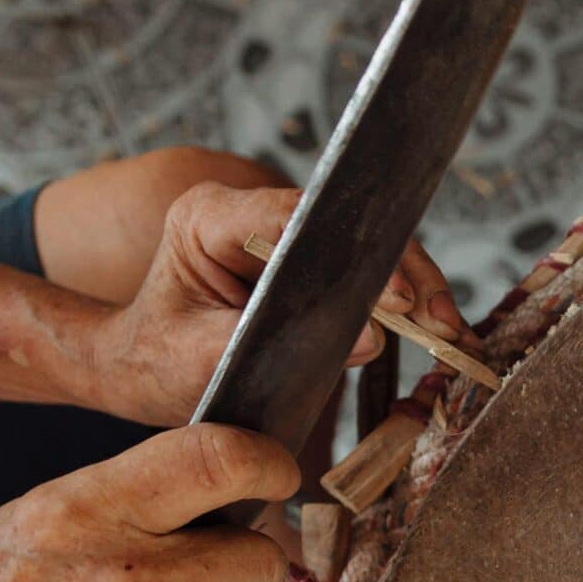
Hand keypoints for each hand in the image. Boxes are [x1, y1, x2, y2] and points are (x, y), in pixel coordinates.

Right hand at [0, 426, 301, 581]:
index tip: (276, 477)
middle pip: (255, 553)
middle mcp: (128, 576)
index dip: (265, 464)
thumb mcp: (28, 527)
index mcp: (84, 511)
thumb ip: (124, 505)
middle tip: (188, 576)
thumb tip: (226, 494)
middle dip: (236, 561)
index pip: (217, 461)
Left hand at [85, 183, 466, 425]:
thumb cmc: (155, 363)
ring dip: (408, 284)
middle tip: (442, 320)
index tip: (397, 298)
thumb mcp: (202, 361)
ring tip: (446, 328)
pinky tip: (427, 325)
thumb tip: (370, 337)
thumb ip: (277, 347)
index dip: (357, 254)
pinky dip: (395, 297)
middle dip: (401, 270)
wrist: (136, 368)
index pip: (299, 219)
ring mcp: (275, 232)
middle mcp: (244, 213)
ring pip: (360, 242)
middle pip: (344, 224)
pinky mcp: (298, 258)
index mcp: (208, 219)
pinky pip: (357, 266)